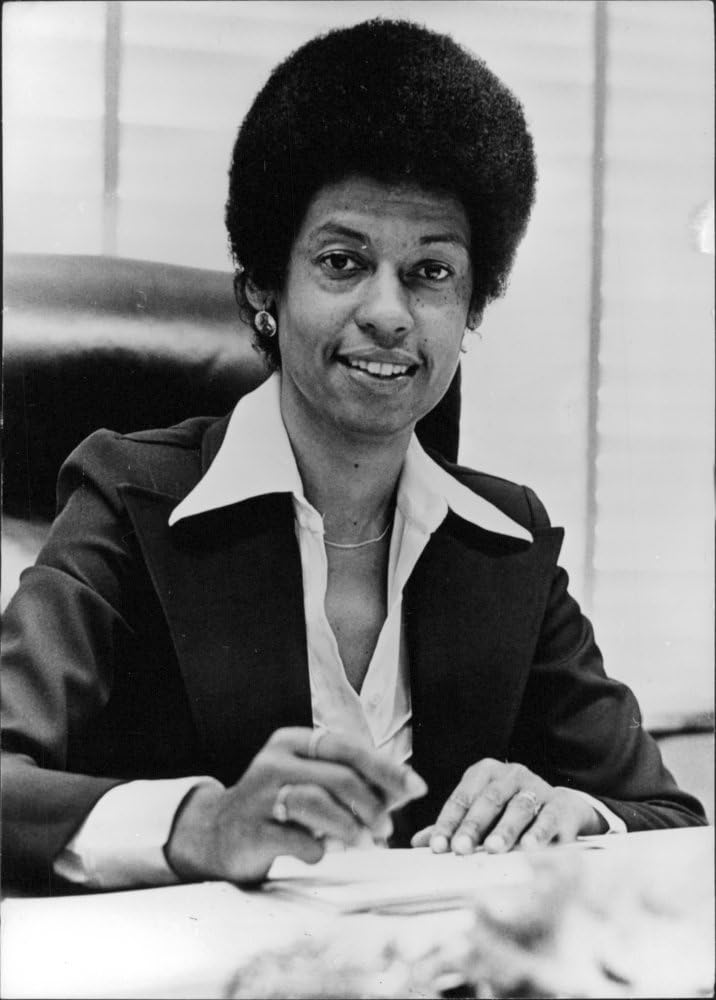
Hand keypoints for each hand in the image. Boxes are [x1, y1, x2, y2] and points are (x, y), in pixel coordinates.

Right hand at [166, 727, 426, 882]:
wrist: (217, 834)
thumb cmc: (276, 805)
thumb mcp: (311, 782)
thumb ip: (355, 783)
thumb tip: (407, 788)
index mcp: (292, 742)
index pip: (348, 747)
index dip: (386, 768)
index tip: (417, 787)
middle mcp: (274, 761)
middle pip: (339, 776)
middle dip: (373, 805)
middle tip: (387, 827)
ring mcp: (259, 795)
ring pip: (319, 803)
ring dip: (351, 827)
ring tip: (366, 842)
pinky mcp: (252, 830)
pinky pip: (297, 839)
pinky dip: (320, 849)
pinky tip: (325, 851)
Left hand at [410, 759, 604, 854]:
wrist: (561, 809)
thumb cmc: (510, 813)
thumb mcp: (482, 814)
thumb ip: (454, 826)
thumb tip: (419, 843)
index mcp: (486, 772)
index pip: (462, 797)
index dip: (448, 822)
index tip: (437, 847)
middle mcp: (511, 774)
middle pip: (489, 800)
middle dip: (473, 826)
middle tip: (461, 849)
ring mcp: (538, 786)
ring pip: (519, 807)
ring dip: (506, 829)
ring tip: (494, 849)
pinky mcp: (561, 804)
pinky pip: (549, 818)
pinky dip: (540, 834)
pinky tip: (530, 849)